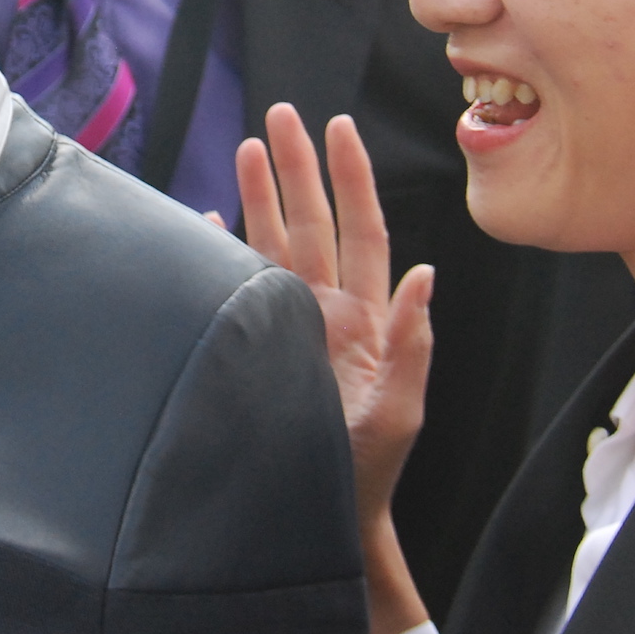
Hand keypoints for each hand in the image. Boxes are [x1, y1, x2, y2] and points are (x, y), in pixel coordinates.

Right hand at [238, 102, 433, 633]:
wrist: (325, 518)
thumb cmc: (367, 472)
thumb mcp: (400, 410)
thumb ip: (413, 343)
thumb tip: (427, 273)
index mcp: (368, 319)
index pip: (362, 233)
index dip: (351, 180)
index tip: (338, 127)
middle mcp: (327, 312)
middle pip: (313, 224)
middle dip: (299, 168)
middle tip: (281, 115)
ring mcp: (290, 327)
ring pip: (274, 244)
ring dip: (262, 195)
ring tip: (249, 148)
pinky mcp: (257, 347)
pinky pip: (236, 287)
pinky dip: (222, 251)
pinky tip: (207, 219)